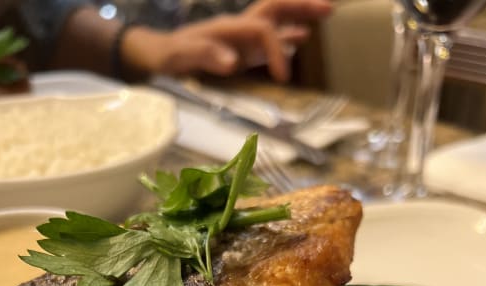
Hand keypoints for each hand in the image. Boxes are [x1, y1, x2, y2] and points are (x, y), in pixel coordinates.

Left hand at [121, 0, 332, 81]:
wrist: (155, 55)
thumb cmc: (166, 57)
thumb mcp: (179, 58)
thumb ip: (205, 56)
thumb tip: (232, 62)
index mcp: (229, 28)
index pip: (263, 30)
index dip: (277, 50)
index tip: (283, 78)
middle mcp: (239, 27)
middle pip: (276, 8)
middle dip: (301, 7)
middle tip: (329, 9)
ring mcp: (241, 38)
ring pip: (276, 19)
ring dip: (300, 15)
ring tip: (326, 13)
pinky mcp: (241, 50)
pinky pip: (269, 39)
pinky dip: (287, 37)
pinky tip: (303, 39)